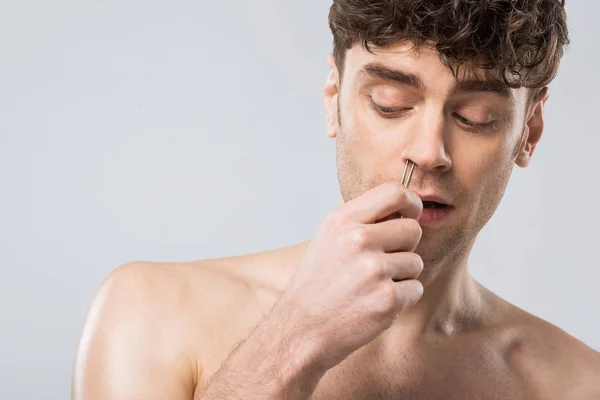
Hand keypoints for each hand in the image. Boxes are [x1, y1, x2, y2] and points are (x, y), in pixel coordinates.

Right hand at [273, 181, 423, 369]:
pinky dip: (402, 299)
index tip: (410, 216)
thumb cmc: (318, 284)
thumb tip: (402, 209)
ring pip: (415, 262)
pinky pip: (415, 289)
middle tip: (382, 262)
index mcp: (343, 220)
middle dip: (405, 247)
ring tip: (371, 286)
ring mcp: (374, 270)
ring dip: (401, 276)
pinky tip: (375, 303)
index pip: (395, 192)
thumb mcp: (328, 238)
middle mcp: (359, 240)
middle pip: (413, 230)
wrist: (301, 328)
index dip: (411, 203)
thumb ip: (361, 220)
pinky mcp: (387, 299)